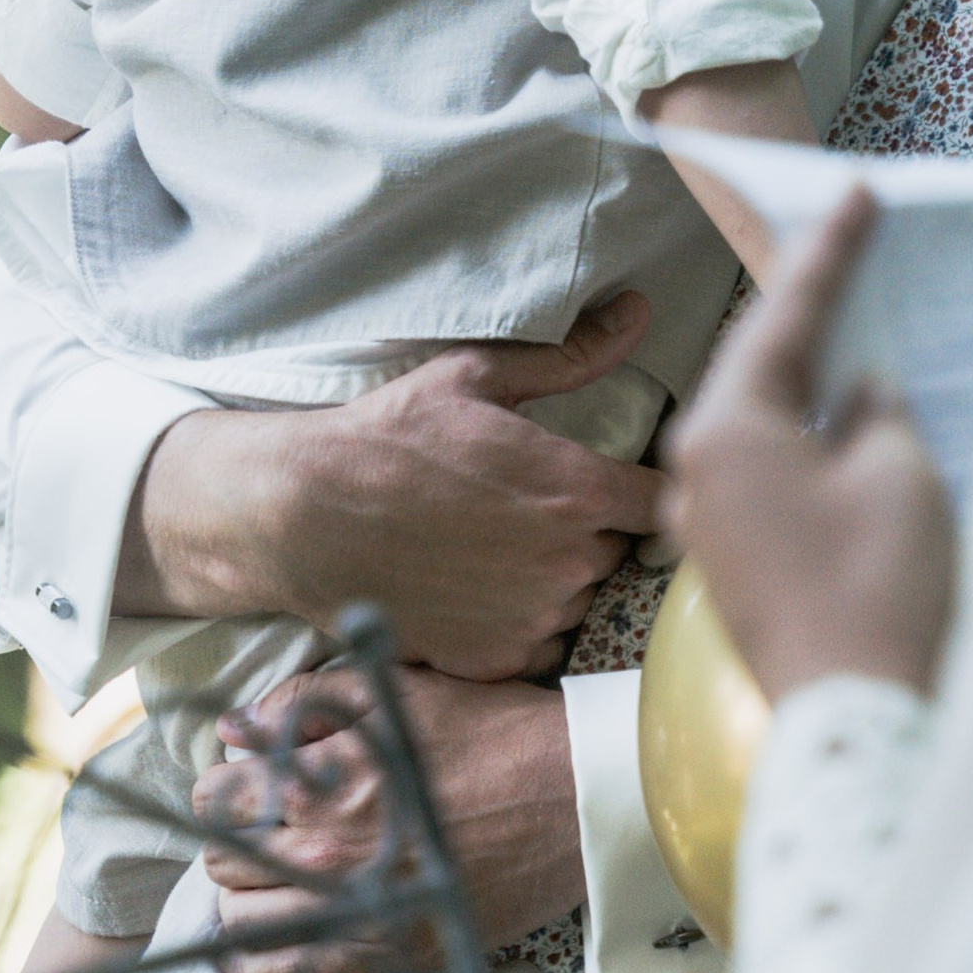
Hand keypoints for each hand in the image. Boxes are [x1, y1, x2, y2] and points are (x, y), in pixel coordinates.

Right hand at [121, 293, 667, 673]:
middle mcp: (569, 561)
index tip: (624, 487)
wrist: (306, 517)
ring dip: (557, 579)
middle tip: (534, 510)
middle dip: (590, 532)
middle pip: (619, 552)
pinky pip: (539, 644)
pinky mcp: (496, 660)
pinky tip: (478, 589)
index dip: (650, 493)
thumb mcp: (477, 379)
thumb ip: (571, 356)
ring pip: (580, 599)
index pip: (666, 502)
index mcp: (579, 490)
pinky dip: (519, 624)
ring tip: (498, 549)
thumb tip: (636, 312)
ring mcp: (534, 617)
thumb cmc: (389, 439)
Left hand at [192, 665, 582, 972]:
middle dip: (233, 841)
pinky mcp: (391, 953)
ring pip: (240, 923)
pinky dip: (255, 970)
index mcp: (327, 781)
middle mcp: (331, 853)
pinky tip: (255, 950)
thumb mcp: (399, 694)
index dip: (225, 788)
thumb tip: (231, 729)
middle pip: (221, 861)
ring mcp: (359, 911)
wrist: (580, 798)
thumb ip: (305, 703)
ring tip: (269, 882)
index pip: (218, 797)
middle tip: (265, 832)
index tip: (248, 787)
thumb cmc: (494, 733)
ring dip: (241, 899)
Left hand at [664, 190, 953, 702]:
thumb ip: (876, 411)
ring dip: (806, 379)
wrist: (859, 719)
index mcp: (725, 428)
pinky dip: (805, 438)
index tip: (855, 193)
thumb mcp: (896, 470)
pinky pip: (766, 474)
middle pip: (758, 367)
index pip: (785, 317)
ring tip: (853, 326)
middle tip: (854, 244)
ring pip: (760, 423)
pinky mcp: (733, 567)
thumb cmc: (880, 583)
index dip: (830, 253)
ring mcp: (707, 525)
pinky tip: (841, 423)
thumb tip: (860, 395)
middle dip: (810, 311)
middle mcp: (696, 470)